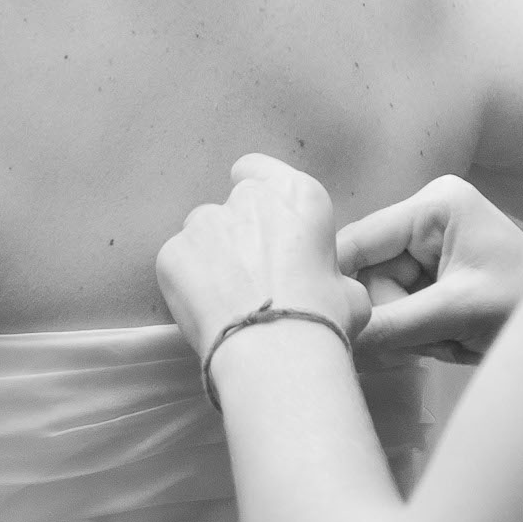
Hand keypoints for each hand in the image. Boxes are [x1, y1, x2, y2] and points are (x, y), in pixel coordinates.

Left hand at [156, 154, 371, 371]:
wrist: (276, 351)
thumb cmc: (321, 320)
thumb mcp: (349, 291)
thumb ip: (328, 272)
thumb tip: (327, 286)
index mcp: (298, 196)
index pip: (259, 171)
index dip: (256, 198)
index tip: (260, 224)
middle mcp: (248, 199)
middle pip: (231, 207)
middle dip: (236, 235)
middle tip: (249, 278)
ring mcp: (205, 222)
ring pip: (201, 234)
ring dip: (210, 258)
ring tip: (226, 301)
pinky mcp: (173, 252)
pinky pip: (177, 263)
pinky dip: (186, 284)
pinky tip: (206, 312)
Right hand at [336, 175, 522, 362]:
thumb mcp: (454, 313)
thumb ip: (390, 323)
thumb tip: (334, 338)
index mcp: (435, 205)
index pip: (360, 240)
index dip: (338, 281)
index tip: (328, 321)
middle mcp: (427, 218)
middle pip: (369, 275)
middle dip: (397, 314)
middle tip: (437, 334)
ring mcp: (429, 248)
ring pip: (383, 299)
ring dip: (412, 330)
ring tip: (455, 337)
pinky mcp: (434, 277)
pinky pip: (400, 311)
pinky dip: (421, 334)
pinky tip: (454, 338)